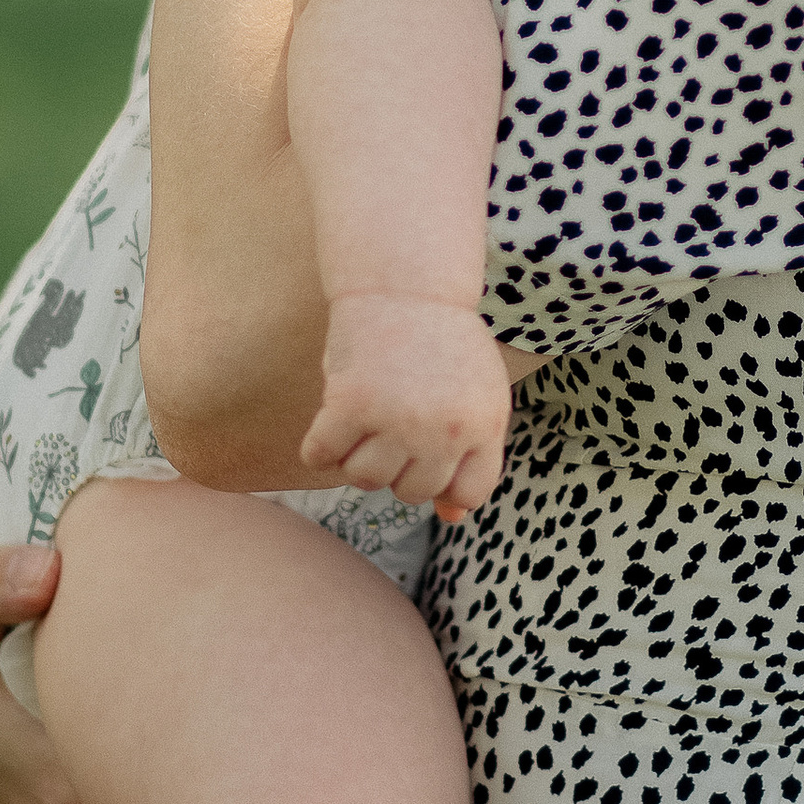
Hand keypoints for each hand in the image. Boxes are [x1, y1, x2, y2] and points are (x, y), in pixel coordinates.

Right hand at [300, 292, 513, 522]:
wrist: (406, 284)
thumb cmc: (444, 343)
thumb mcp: (477, 397)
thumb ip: (473, 457)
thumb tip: (452, 519)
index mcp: (484, 426)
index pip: (467, 495)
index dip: (445, 481)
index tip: (431, 450)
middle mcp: (444, 431)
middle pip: (412, 492)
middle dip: (401, 465)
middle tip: (395, 420)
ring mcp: (396, 420)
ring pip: (365, 479)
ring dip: (359, 456)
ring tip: (367, 418)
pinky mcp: (350, 405)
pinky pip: (321, 456)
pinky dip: (319, 445)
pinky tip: (334, 418)